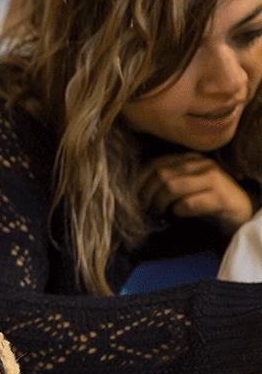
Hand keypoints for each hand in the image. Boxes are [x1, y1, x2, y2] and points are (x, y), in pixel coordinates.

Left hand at [138, 153, 253, 234]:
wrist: (240, 211)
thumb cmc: (206, 199)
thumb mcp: (183, 186)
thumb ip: (163, 181)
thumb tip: (134, 190)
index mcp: (189, 158)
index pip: (154, 164)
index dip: (139, 182)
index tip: (133, 198)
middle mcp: (201, 164)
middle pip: (160, 175)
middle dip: (146, 195)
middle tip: (145, 209)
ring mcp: (213, 180)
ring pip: (171, 186)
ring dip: (159, 203)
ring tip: (158, 213)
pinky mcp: (221, 198)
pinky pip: (189, 203)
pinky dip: (177, 211)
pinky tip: (178, 215)